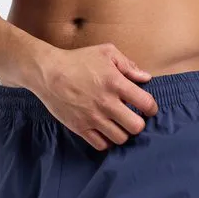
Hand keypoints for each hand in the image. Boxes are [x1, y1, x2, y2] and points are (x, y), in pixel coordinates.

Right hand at [36, 43, 157, 149]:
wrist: (47, 72)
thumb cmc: (77, 60)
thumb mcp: (105, 52)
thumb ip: (128, 65)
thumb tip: (146, 78)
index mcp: (116, 83)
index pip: (146, 104)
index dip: (152, 108)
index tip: (148, 108)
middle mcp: (106, 103)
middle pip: (136, 127)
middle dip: (138, 123)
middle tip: (133, 118)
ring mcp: (92, 118)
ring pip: (120, 138)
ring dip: (123, 133)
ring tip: (119, 125)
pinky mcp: (80, 128)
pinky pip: (101, 145)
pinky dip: (107, 141)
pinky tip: (105, 131)